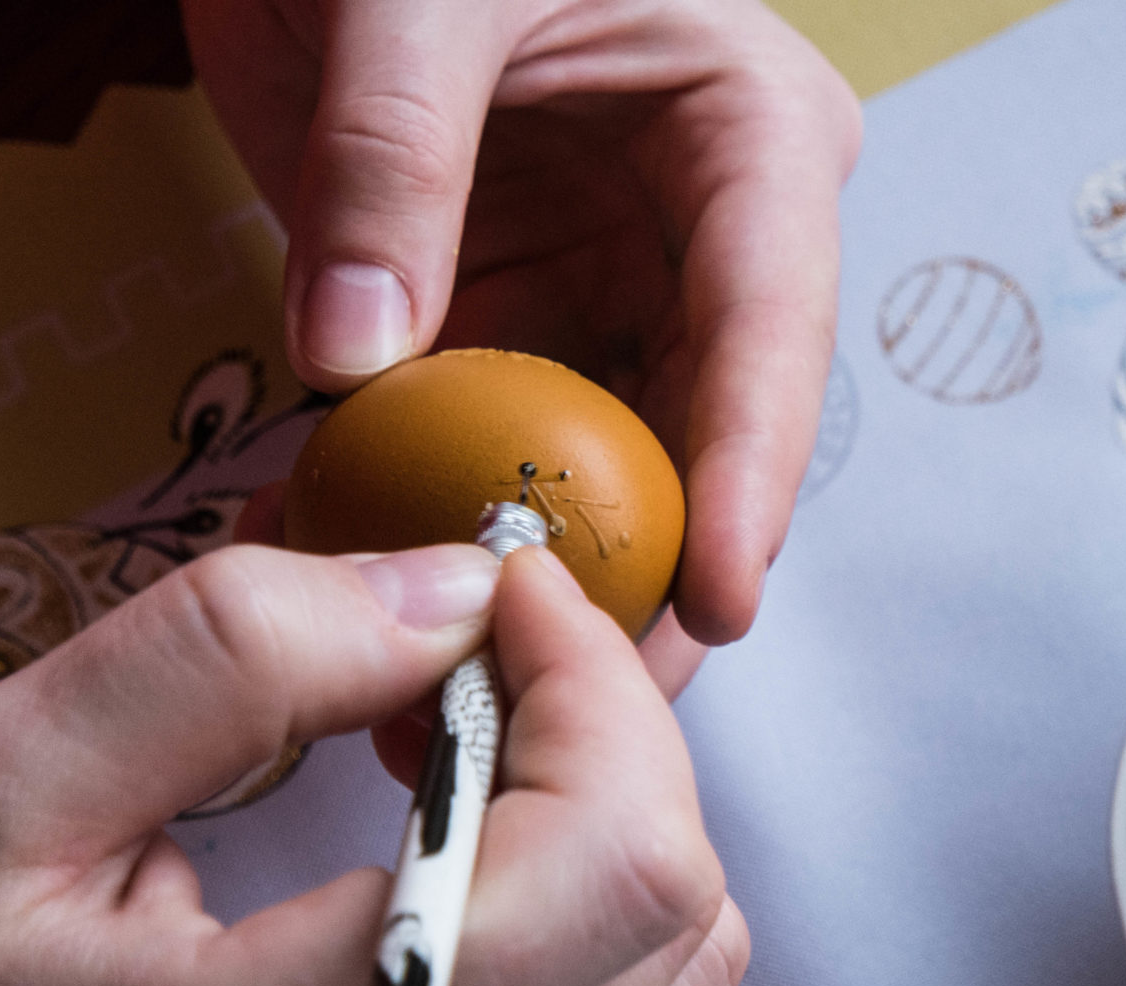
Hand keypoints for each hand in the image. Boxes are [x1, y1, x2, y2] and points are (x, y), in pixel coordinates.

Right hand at [0, 543, 745, 985]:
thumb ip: (224, 662)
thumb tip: (453, 590)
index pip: (621, 857)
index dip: (599, 686)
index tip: (505, 593)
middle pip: (678, 908)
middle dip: (604, 737)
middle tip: (453, 663)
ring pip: (677, 977)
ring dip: (600, 824)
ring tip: (435, 760)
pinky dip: (579, 924)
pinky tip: (444, 873)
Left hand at [185, 0, 862, 643]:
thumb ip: (386, 163)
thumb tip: (356, 356)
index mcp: (748, 140)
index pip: (770, 330)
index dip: (750, 474)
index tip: (719, 599)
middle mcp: (704, 236)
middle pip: (703, 437)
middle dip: (645, 580)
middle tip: (578, 706)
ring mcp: (609, 288)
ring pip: (603, 471)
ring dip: (534, 582)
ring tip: (462, 699)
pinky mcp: (512, 318)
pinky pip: (485, 445)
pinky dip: (424, 518)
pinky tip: (363, 593)